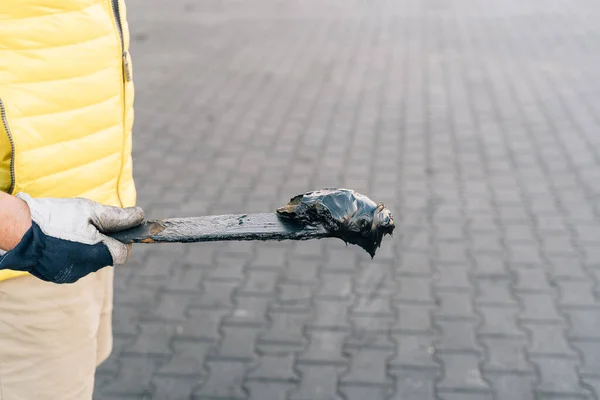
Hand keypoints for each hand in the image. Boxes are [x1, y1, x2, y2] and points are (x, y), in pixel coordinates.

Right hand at [0, 192, 143, 283]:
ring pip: (89, 259)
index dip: (123, 239)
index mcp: (98, 255)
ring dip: (87, 246)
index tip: (116, 226)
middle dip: (103, 240)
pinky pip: (73, 263)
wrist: (18, 230)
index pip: (123, 253)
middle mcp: (86, 270)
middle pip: (106, 256)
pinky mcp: (57, 275)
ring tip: (70, 230)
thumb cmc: (56, 218)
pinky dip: (72, 252)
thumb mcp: (90, 211)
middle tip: (89, 224)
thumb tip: (139, 216)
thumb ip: (117, 217)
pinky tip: (60, 239)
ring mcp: (70, 275)